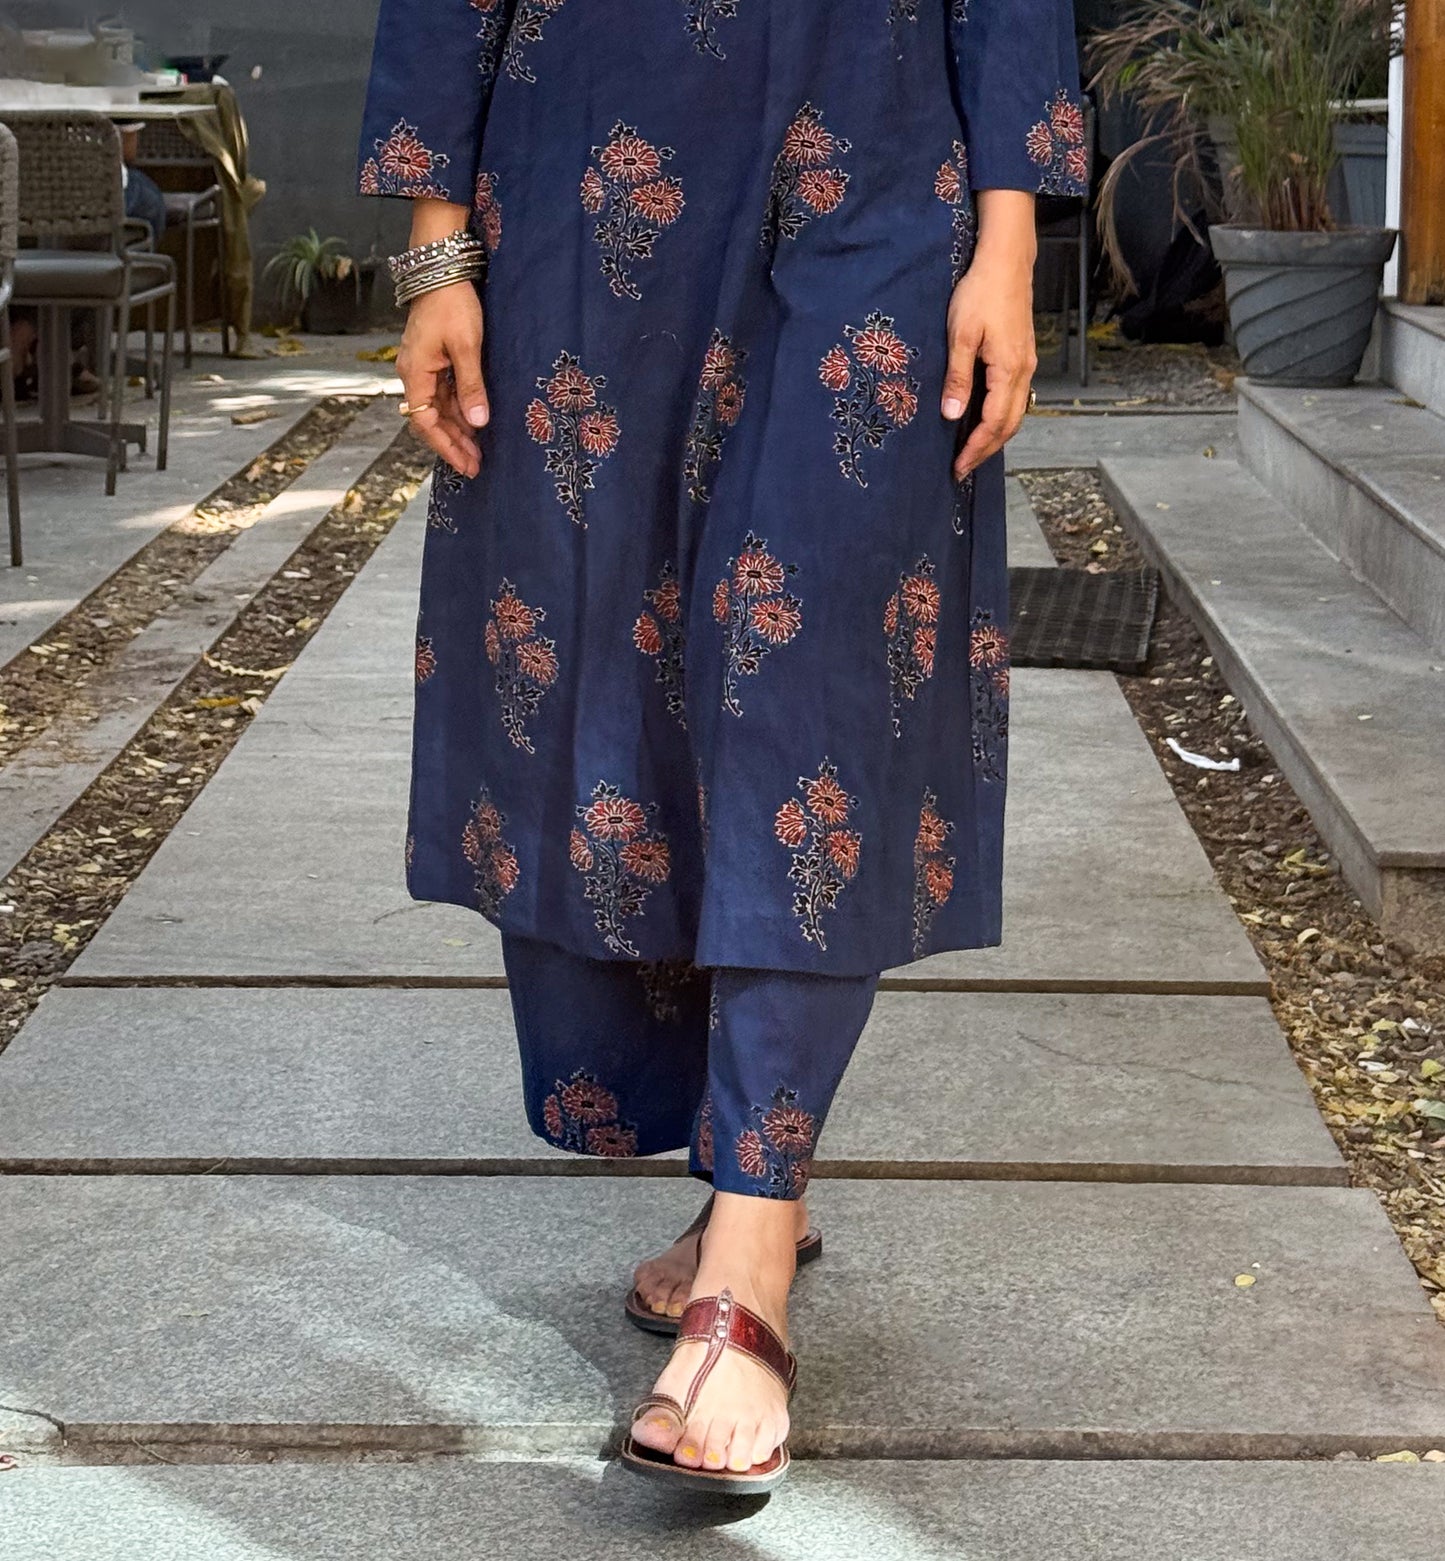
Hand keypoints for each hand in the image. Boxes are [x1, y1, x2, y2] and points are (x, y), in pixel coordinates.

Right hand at [397, 280, 488, 478]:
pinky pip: (443, 392)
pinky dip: (458, 409)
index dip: (447, 447)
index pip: (426, 422)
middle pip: (431, 419)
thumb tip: (478, 423)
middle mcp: (413, 373)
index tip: (466, 465)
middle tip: (477, 465)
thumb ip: (471, 387)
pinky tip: (474, 420)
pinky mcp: (433, 358)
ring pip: (439, 407)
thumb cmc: (452, 303)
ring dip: (457, 428)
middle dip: (454, 443)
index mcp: (415, 373)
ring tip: (479, 448)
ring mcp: (422, 366)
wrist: (441, 267)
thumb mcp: (466, 347)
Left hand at [942, 190, 1037, 480]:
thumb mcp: (961, 336)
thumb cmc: (980, 293)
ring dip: (995, 435)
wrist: (1006, 261)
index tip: (958, 467)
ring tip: (972, 450)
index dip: (976, 448)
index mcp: (1008, 370)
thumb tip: (952, 415)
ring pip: (1015, 412)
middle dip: (986, 450)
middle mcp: (1023, 371)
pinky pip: (1015, 397)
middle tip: (963, 468)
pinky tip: (985, 420)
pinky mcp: (1022, 355)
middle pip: (1009, 425)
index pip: (993, 423)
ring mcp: (1026, 363)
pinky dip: (1001, 416)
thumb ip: (957, 377)